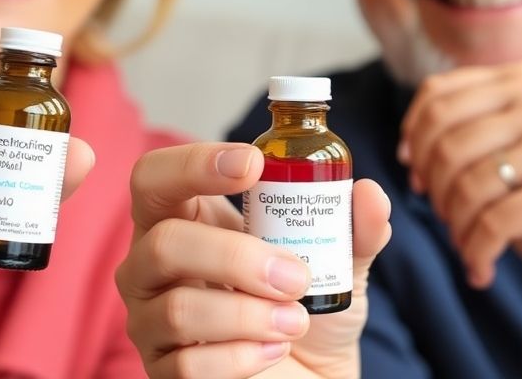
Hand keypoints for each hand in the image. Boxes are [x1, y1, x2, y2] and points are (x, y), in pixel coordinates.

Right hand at [116, 143, 391, 378]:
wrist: (312, 373)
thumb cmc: (305, 305)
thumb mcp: (339, 262)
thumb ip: (353, 228)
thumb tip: (370, 194)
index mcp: (186, 218)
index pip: (155, 177)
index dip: (193, 164)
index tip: (253, 164)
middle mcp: (154, 265)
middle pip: (163, 242)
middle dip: (235, 257)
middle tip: (296, 276)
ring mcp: (151, 320)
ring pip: (179, 310)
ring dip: (250, 315)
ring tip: (296, 321)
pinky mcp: (164, 369)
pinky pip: (190, 364)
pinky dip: (243, 358)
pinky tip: (273, 351)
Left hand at [398, 62, 521, 307]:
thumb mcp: (520, 152)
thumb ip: (473, 135)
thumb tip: (409, 148)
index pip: (437, 96)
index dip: (415, 140)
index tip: (418, 176)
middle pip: (444, 141)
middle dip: (434, 190)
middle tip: (447, 220)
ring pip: (464, 184)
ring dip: (455, 227)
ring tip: (469, 246)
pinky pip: (491, 223)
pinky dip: (477, 253)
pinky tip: (482, 270)